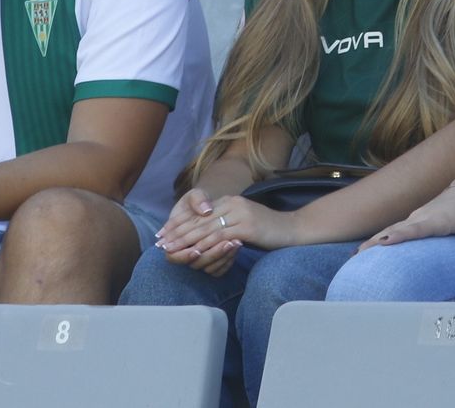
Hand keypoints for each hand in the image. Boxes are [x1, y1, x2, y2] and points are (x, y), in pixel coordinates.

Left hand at [157, 190, 292, 276]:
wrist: (294, 229)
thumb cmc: (269, 230)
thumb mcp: (244, 224)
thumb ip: (226, 225)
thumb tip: (207, 236)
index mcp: (229, 201)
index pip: (198, 214)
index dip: (179, 224)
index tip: (164, 235)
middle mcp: (232, 203)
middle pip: (198, 220)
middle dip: (177, 233)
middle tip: (161, 244)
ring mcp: (239, 213)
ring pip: (206, 229)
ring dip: (186, 242)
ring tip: (171, 251)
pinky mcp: (246, 226)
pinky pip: (220, 238)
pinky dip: (205, 247)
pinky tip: (194, 254)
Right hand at [358, 181, 454, 280]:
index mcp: (438, 219)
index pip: (416, 229)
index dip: (400, 236)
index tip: (384, 242)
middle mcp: (421, 216)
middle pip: (396, 230)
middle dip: (377, 242)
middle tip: (360, 255)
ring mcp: (414, 217)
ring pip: (389, 229)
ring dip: (372, 241)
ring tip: (356, 256)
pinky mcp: (411, 220)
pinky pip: (391, 230)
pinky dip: (376, 239)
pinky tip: (362, 251)